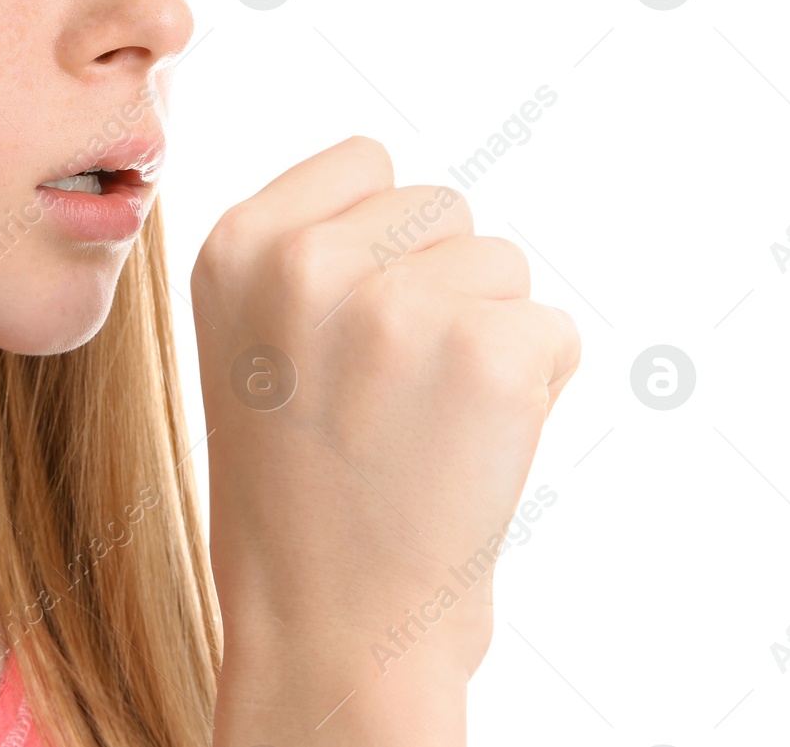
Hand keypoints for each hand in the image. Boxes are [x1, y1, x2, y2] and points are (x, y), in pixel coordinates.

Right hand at [194, 137, 580, 741]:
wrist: (325, 628)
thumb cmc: (292, 493)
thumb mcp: (245, 345)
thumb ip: (300, 255)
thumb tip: (408, 196)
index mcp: (234, 245)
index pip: (366, 161)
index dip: (381, 241)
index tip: (357, 325)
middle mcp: (308, 260)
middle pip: (441, 207)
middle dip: (438, 282)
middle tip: (392, 389)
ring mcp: (397, 304)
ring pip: (503, 265)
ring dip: (487, 334)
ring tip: (426, 424)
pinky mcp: (487, 353)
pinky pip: (554, 329)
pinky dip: (536, 387)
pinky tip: (471, 449)